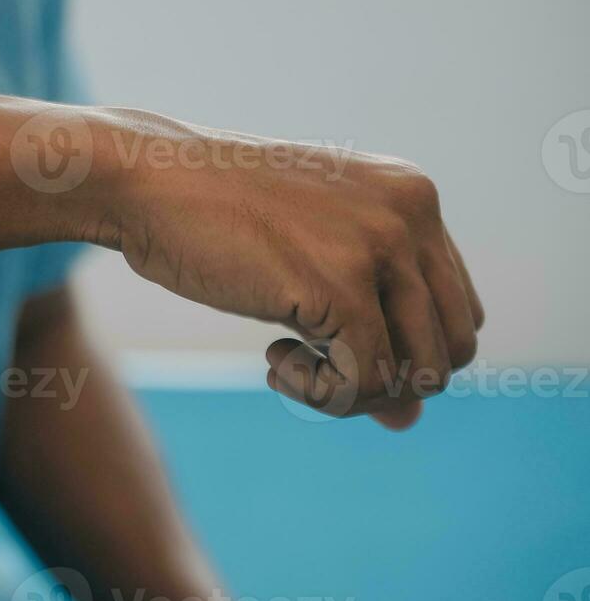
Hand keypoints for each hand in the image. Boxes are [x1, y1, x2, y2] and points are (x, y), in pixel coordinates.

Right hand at [86, 109, 484, 428]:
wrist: (145, 179)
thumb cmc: (209, 216)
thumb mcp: (304, 263)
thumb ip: (366, 324)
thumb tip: (409, 420)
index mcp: (411, 195)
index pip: (456, 307)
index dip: (400, 349)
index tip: (329, 344)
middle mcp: (411, 214)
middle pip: (452, 347)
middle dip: (386, 378)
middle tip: (312, 363)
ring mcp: (380, 246)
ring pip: (421, 373)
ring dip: (354, 393)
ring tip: (290, 362)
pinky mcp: (341, 286)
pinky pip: (365, 383)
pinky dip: (319, 395)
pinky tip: (271, 359)